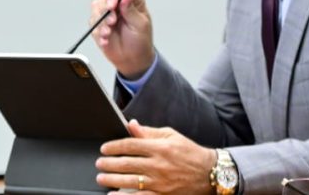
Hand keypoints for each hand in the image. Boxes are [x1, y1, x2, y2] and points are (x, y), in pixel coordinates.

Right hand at [90, 0, 154, 78]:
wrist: (132, 60)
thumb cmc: (140, 41)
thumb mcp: (140, 25)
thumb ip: (132, 9)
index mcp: (131, 1)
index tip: (112, 5)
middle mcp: (118, 5)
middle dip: (105, 7)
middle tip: (111, 20)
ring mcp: (107, 14)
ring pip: (96, 7)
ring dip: (101, 21)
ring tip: (109, 32)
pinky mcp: (98, 25)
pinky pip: (92, 23)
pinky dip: (98, 31)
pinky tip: (106, 39)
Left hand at [96, 120, 216, 194]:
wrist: (209, 173)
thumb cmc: (190, 153)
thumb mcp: (171, 135)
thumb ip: (149, 132)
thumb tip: (131, 125)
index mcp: (160, 147)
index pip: (130, 145)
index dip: (114, 147)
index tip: (104, 149)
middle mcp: (158, 165)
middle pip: (126, 164)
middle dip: (109, 164)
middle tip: (99, 163)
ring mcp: (160, 182)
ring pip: (129, 181)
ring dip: (112, 180)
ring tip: (101, 178)